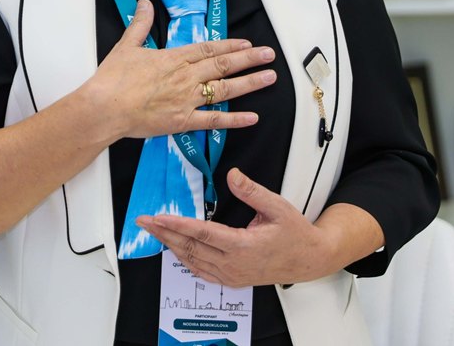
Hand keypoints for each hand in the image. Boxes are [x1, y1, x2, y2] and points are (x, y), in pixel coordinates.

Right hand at [87, 0, 276, 139]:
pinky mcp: (182, 122)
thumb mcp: (127, 45)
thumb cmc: (114, 78)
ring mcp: (187, 100)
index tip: (248, 43)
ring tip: (269, 78)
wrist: (104, 108)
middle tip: (270, 55)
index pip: (209, 49)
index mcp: (174, 58)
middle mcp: (186, 77)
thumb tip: (145, 3)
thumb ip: (140, 24)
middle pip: (223, 66)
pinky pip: (213, 121)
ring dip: (249, 83)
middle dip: (249, 59)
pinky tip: (252, 117)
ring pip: (224, 90)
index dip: (230, 45)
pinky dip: (234, 119)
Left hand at [136, 168, 329, 286]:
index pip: (201, 234)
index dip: (176, 224)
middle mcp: (233, 264)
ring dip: (170, 246)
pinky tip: (175, 251)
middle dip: (164, 233)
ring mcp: (232, 275)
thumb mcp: (277, 206)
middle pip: (190, 248)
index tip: (157, 217)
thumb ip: (252, 191)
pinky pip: (202, 272)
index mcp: (242, 246)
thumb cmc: (295, 233)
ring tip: (154, 232)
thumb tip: (232, 174)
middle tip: (143, 222)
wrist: (309, 259)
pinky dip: (185, 261)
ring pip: (192, 262)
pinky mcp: (233, 279)